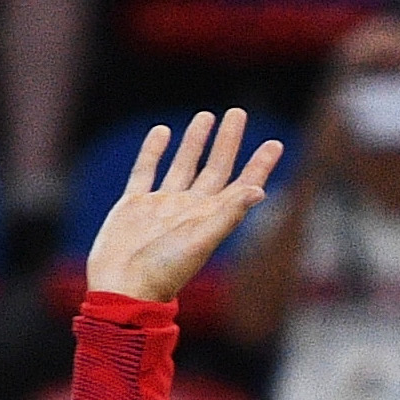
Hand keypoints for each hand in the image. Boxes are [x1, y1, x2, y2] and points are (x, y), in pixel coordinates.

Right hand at [84, 110, 284, 304]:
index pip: (241, 184)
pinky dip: (154, 151)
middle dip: (228, 141)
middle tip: (238, 113)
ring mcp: (162, 205)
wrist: (123, 286)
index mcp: (210, 217)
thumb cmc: (164, 270)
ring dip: (195, 142)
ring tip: (206, 116)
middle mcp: (189, 208)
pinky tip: (162, 132)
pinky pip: (146, 171)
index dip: (259, 165)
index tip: (276, 143)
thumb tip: (258, 190)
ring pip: (183, 164)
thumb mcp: (200, 240)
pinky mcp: (134, 204)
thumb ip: (228, 214)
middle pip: (214, 167)